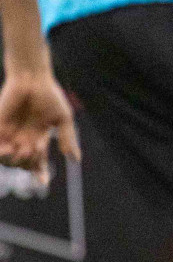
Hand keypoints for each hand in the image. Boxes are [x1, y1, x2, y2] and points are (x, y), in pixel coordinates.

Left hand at [0, 71, 79, 187]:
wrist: (31, 78)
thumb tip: (76, 159)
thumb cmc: (49, 95)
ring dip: (14, 160)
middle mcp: (23, 139)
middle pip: (23, 164)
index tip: (43, 183)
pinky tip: (8, 148)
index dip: (40, 173)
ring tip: (20, 149)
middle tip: (33, 149)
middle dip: (28, 162)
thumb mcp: (63, 118)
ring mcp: (10, 135)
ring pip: (8, 160)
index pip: (38, 162)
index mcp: (39, 138)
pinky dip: (1, 153)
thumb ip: (67, 138)